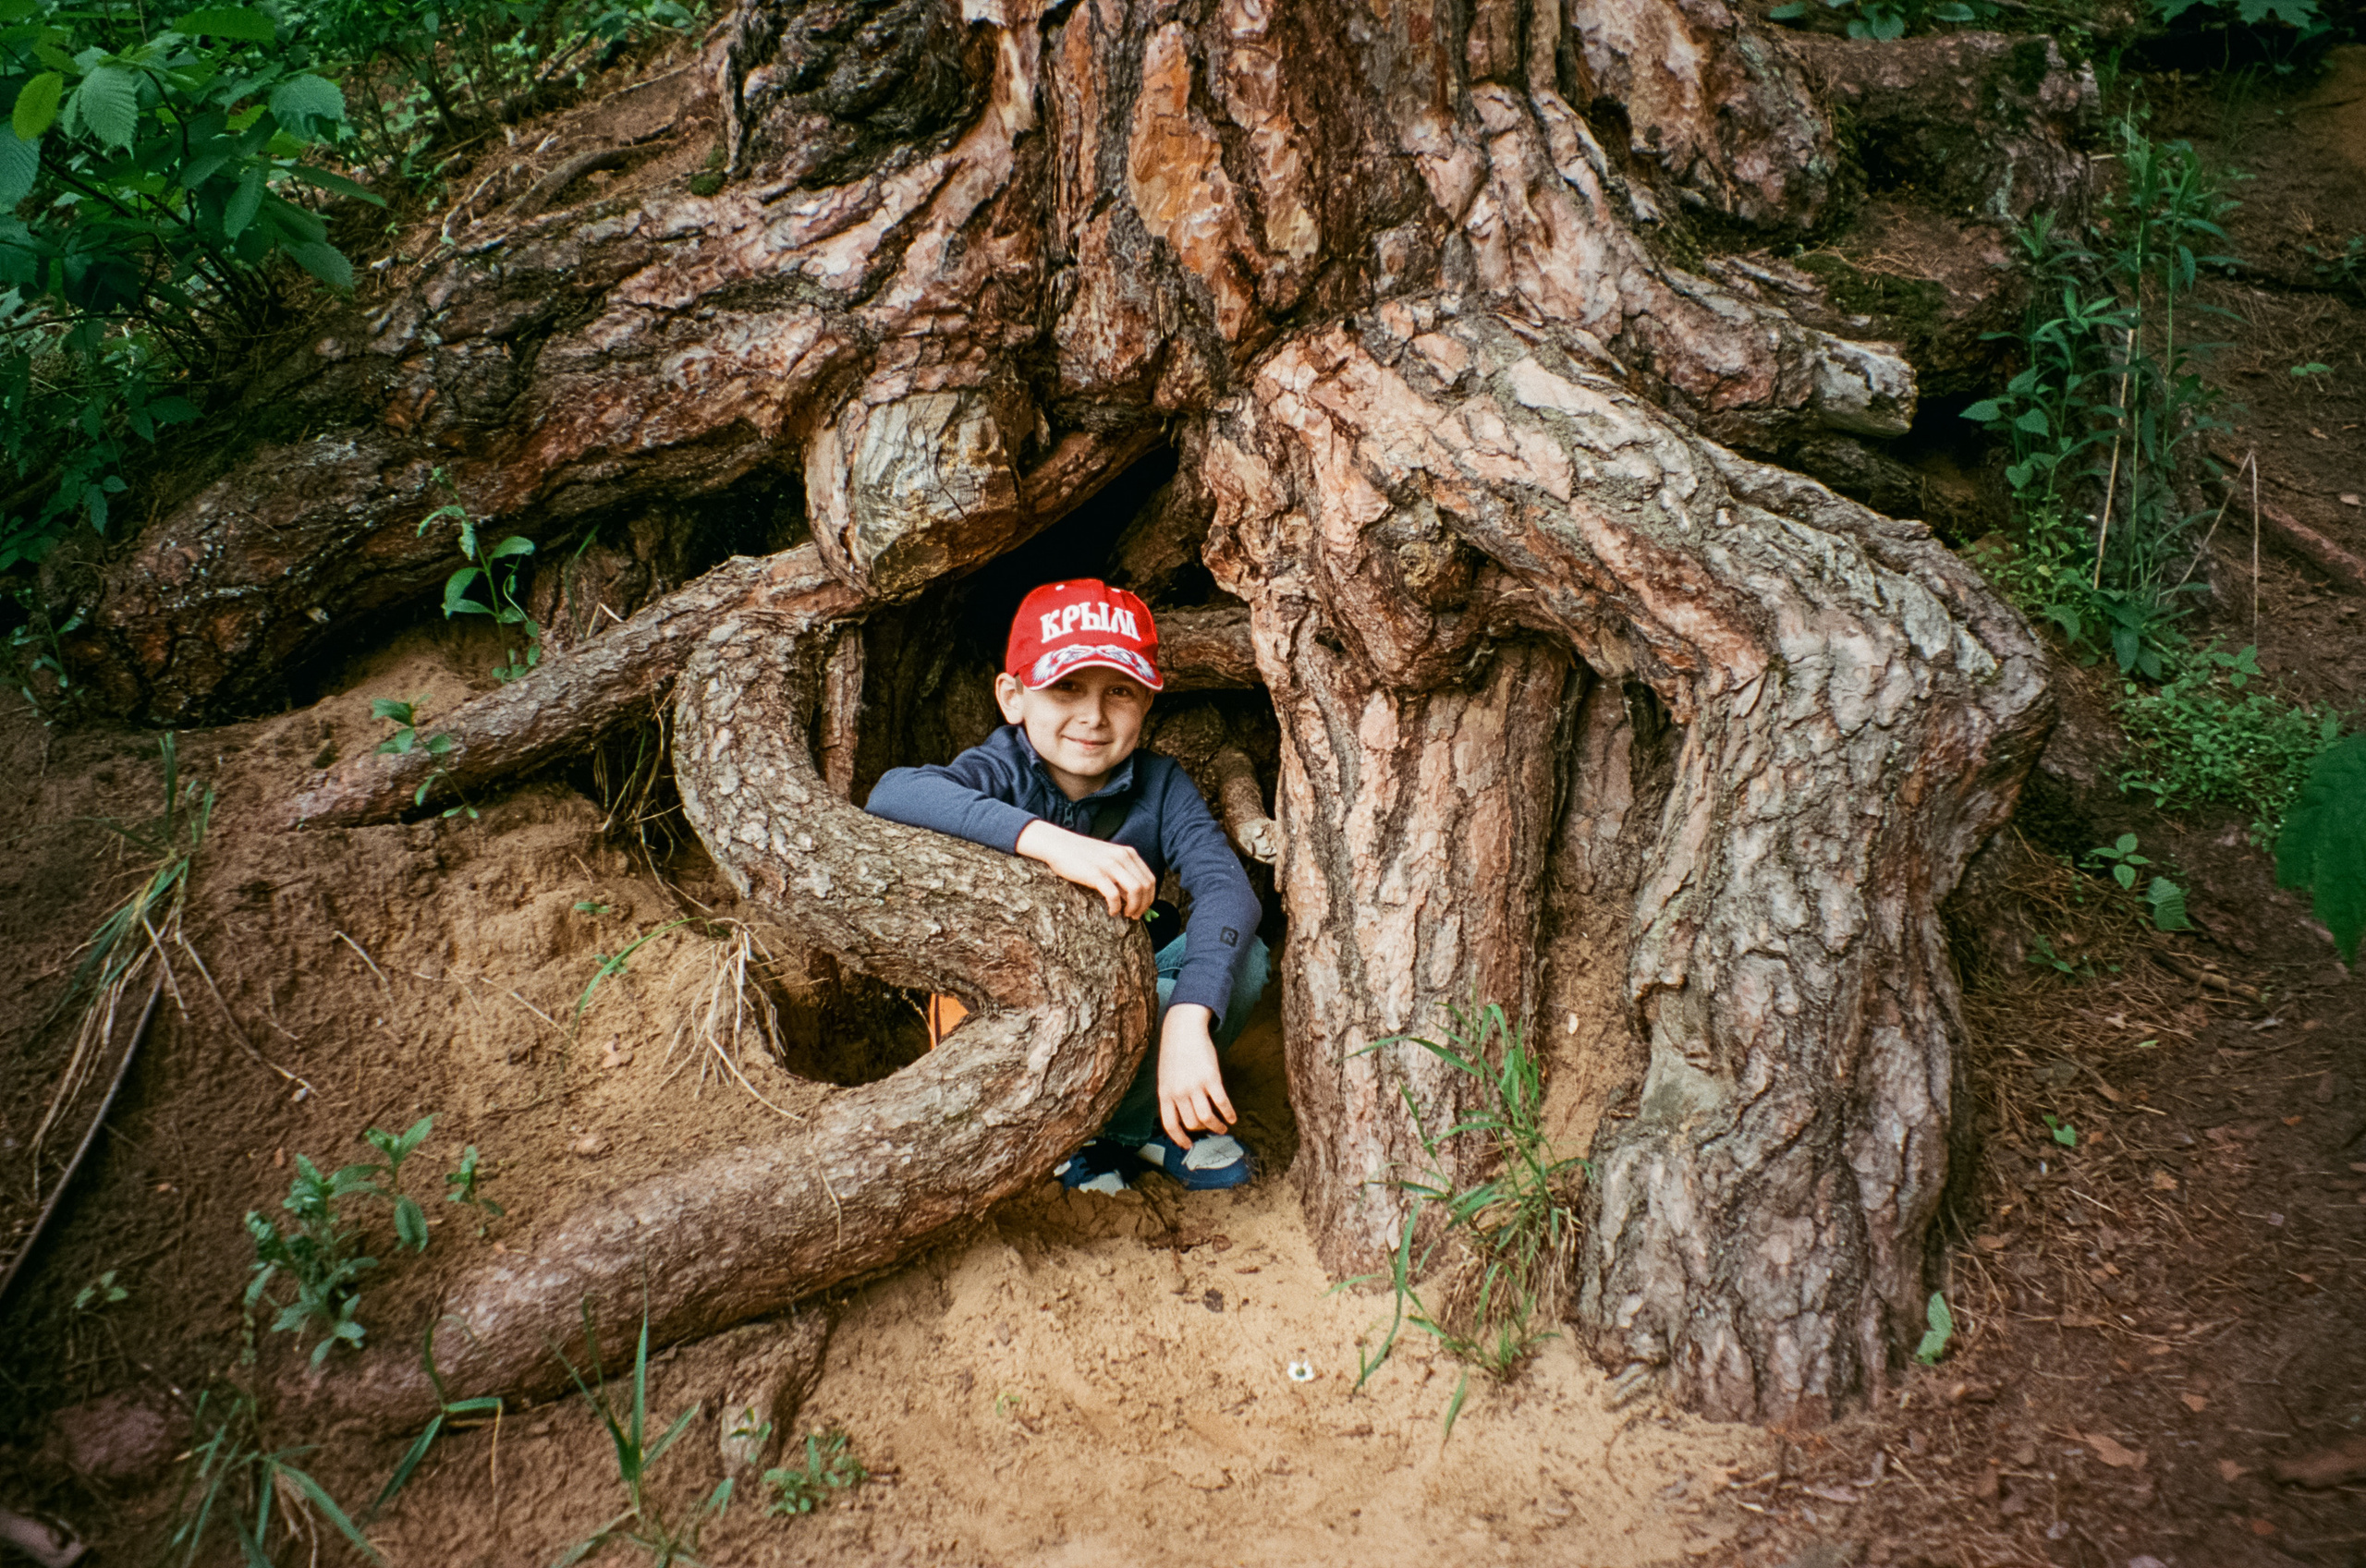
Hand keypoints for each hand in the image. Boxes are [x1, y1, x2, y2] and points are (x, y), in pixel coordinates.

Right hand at [1015, 819, 1155, 918]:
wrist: (1059, 845)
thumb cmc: (1082, 854)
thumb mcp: (1108, 858)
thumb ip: (1122, 872)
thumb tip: (1133, 895)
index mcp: (1128, 853)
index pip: (1150, 879)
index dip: (1150, 897)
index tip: (1142, 908)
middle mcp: (1123, 857)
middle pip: (1146, 887)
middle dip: (1143, 905)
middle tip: (1135, 915)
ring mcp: (1110, 865)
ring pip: (1135, 891)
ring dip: (1134, 907)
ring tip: (1126, 914)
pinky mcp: (1096, 874)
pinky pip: (1114, 895)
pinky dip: (1116, 907)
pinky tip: (1112, 911)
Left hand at [1156, 1004, 1234, 1148]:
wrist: (1183, 1029)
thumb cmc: (1174, 1052)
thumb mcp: (1165, 1076)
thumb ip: (1171, 1095)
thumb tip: (1180, 1115)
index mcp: (1165, 1093)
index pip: (1170, 1125)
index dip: (1179, 1138)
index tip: (1187, 1145)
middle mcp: (1179, 1092)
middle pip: (1192, 1123)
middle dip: (1203, 1130)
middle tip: (1211, 1130)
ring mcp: (1195, 1086)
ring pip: (1207, 1118)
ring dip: (1217, 1127)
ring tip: (1223, 1128)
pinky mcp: (1211, 1078)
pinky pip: (1222, 1103)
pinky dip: (1229, 1114)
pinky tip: (1232, 1117)